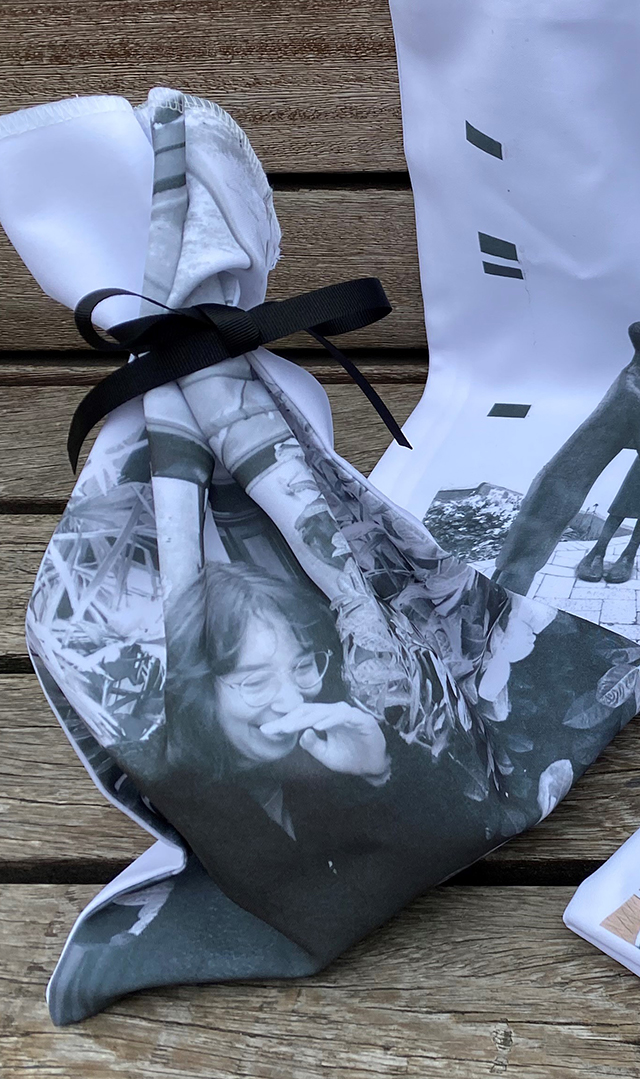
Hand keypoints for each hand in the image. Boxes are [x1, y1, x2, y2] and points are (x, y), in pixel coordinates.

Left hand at [260, 702, 389, 777]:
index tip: (266, 730)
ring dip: (306, 718)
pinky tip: (318, 726)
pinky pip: (343, 716)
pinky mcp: (360, 719)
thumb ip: (313, 745)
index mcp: (324, 719)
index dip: (284, 722)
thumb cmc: (351, 758)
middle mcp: (334, 713)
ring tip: (290, 726)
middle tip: (274, 728)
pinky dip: (330, 720)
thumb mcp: (326, 755)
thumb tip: (301, 734)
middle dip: (289, 720)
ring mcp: (347, 714)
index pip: (301, 716)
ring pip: (323, 711)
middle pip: (308, 711)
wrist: (374, 766)